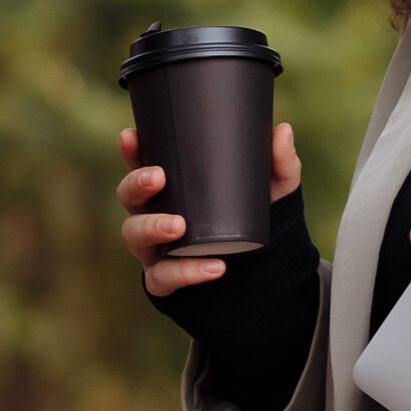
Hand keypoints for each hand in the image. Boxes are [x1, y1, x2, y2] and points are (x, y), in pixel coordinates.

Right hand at [117, 121, 301, 297]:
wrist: (265, 273)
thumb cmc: (256, 221)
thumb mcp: (273, 190)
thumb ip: (280, 163)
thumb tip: (282, 130)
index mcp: (171, 188)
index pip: (141, 164)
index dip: (132, 150)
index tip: (132, 136)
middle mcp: (154, 214)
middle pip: (127, 196)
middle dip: (136, 184)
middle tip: (159, 177)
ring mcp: (156, 249)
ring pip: (133, 235)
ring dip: (151, 227)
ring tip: (179, 226)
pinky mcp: (166, 280)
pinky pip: (163, 278)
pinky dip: (186, 272)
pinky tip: (213, 267)